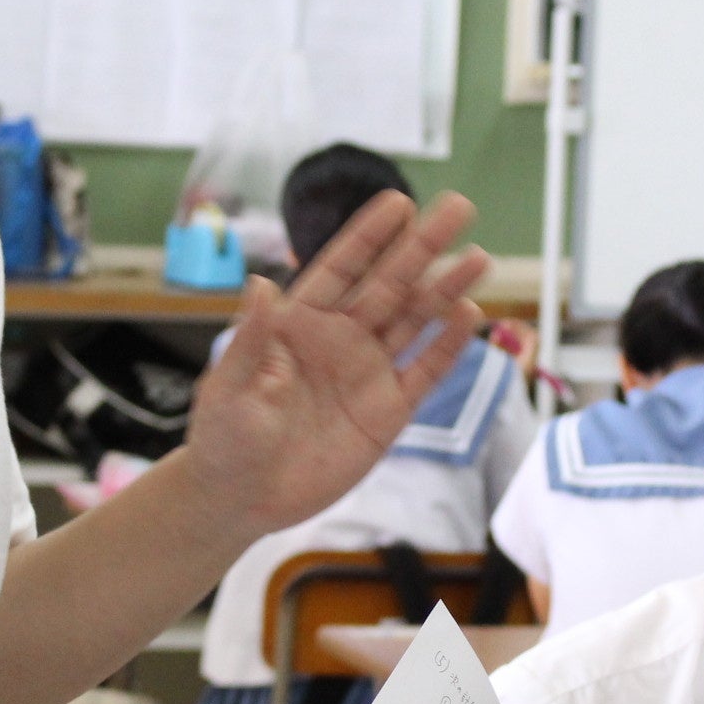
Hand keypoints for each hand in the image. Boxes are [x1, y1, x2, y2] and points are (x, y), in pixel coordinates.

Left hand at [183, 192, 488, 536]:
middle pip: (390, 285)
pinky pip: (424, 373)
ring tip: (479, 259)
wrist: (242, 501)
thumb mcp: (229, 387)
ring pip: (415, 322)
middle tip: (459, 207)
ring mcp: (367, 373)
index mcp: (298, 323)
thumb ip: (253, 338)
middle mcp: (339, 339)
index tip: (400, 202)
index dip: (370, 236)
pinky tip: (469, 315)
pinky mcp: (387, 413)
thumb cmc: (224, 439)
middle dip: (423, 247)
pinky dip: (447, 347)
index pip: (341, 269)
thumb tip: (261, 282)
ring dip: (445, 289)